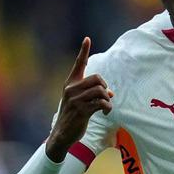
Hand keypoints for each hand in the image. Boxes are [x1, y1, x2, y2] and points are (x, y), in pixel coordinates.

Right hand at [46, 37, 113, 161]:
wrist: (62, 134)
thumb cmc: (73, 117)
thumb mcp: (80, 102)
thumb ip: (93, 94)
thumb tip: (111, 93)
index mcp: (70, 84)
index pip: (78, 64)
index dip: (83, 51)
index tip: (87, 39)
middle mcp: (71, 89)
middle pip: (97, 78)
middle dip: (105, 87)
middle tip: (105, 96)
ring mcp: (75, 100)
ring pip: (101, 91)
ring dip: (107, 100)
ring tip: (106, 107)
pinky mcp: (81, 110)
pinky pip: (101, 103)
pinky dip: (107, 107)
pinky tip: (105, 112)